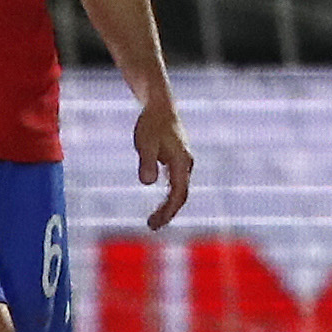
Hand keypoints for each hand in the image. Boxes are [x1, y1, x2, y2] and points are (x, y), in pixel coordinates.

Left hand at [133, 95, 194, 229]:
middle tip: (152, 226)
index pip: (178, 194)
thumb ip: (146, 162)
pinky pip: (176, 184)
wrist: (160, 105)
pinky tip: (160, 202)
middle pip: (181, 195)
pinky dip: (169, 196)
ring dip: (169, 206)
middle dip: (168, 213)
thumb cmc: (151, 123)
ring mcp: (183, 162)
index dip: (168, 210)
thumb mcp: (145, 142)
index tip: (154, 223)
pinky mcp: (177, 160)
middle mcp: (186, 164)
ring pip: (180, 190)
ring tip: (154, 220)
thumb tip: (147, 183)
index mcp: (182, 162)